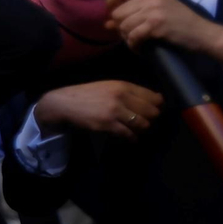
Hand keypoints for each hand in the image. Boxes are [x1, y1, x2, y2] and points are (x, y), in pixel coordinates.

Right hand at [34, 80, 163, 139]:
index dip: (158, 105)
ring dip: (142, 129)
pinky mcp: (107, 125)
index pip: (153, 97)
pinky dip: (132, 138)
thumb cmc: (87, 94)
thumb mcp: (108, 86)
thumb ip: (128, 92)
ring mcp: (115, 112)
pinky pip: (129, 134)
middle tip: (145, 121)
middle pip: (152, 112)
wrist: (64, 103)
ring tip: (136, 129)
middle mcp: (121, 97)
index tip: (155, 110)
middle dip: (152, 119)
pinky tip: (130, 137)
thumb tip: (155, 99)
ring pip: (143, 124)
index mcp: (123, 86)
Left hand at [105, 0, 222, 66]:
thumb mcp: (158, 10)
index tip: (115, 17)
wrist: (203, 33)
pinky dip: (133, 45)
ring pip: (123, 25)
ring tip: (137, 42)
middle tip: (130, 35)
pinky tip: (140, 48)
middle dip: (120, 27)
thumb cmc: (180, 22)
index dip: (110, 4)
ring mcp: (153, 10)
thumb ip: (134, 12)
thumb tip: (107, 24)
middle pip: (117, 12)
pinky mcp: (156, 24)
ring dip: (127, 38)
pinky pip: (133, 36)